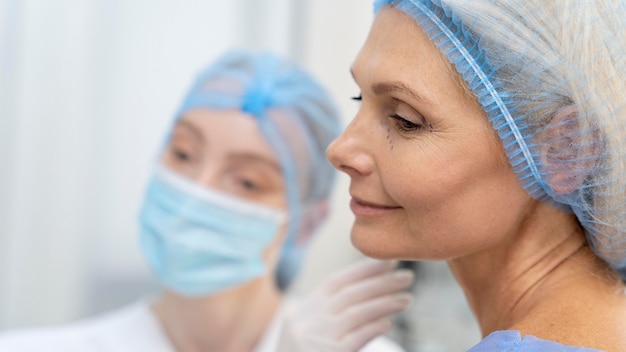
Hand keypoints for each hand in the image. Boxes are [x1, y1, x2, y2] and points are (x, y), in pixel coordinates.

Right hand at [276, 258, 413, 350]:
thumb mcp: (305, 329)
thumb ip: (328, 311)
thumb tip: (367, 291)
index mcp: (304, 309)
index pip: (337, 281)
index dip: (363, 269)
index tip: (389, 261)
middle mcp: (309, 320)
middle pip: (350, 294)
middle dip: (381, 282)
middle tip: (407, 275)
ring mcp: (317, 339)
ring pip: (356, 313)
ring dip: (384, 304)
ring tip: (407, 299)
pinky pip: (356, 338)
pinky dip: (373, 328)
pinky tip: (388, 322)